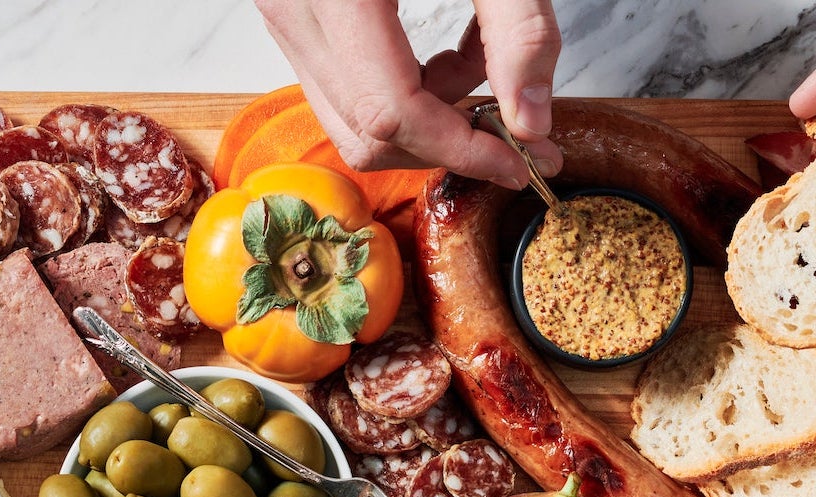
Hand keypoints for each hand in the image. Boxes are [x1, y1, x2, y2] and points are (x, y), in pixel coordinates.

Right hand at [256, 0, 563, 184]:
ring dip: (425, 119)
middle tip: (512, 130)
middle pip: (365, 132)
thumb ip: (519, 28)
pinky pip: (343, 86)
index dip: (460, 150)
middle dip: (444, 143)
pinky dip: (403, 91)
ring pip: (350, 120)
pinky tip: (448, 55)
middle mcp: (292, 2)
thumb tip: (533, 121)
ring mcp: (282, 10)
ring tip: (480, 71)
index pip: (392, 111)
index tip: (520, 162)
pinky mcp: (292, 11)